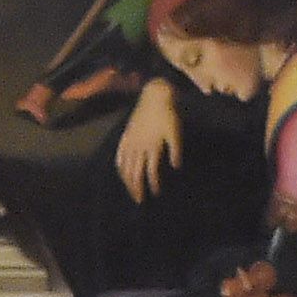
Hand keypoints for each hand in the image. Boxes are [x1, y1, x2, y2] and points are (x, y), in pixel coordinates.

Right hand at [113, 73, 182, 201]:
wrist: (155, 96)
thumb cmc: (169, 113)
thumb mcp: (176, 131)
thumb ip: (175, 149)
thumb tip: (175, 166)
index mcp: (151, 146)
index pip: (150, 171)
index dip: (152, 184)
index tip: (155, 194)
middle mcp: (138, 147)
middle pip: (135, 173)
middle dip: (136, 188)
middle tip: (139, 200)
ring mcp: (130, 142)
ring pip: (126, 166)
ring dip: (127, 180)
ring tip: (130, 190)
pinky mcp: (126, 136)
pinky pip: (120, 155)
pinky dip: (120, 166)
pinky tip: (121, 172)